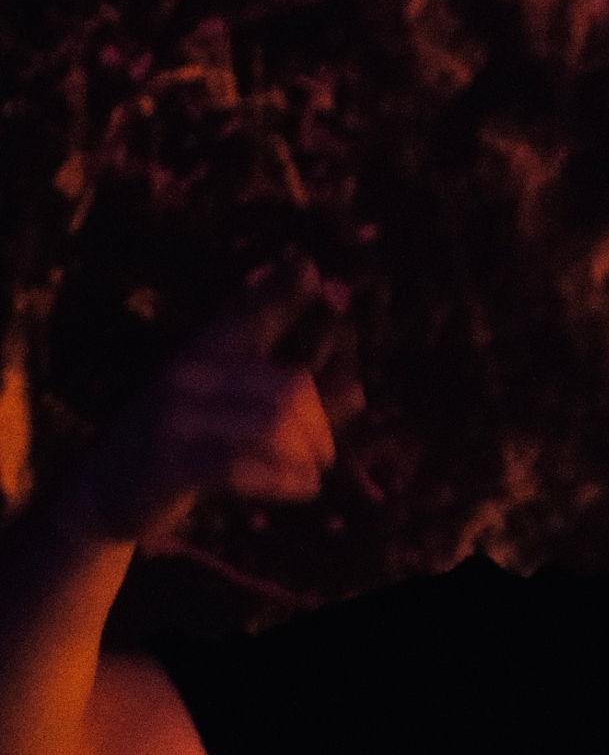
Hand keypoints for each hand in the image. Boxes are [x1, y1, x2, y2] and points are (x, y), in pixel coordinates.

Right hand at [68, 258, 351, 548]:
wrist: (104, 488)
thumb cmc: (180, 444)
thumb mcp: (228, 410)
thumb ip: (286, 397)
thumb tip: (358, 388)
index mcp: (202, 350)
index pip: (247, 311)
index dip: (280, 288)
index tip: (309, 266)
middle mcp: (189, 372)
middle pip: (288, 386)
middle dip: (320, 423)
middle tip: (326, 451)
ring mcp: (177, 415)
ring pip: (273, 425)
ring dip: (306, 455)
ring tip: (312, 472)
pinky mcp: (172, 461)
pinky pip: (246, 467)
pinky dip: (286, 480)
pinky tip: (303, 488)